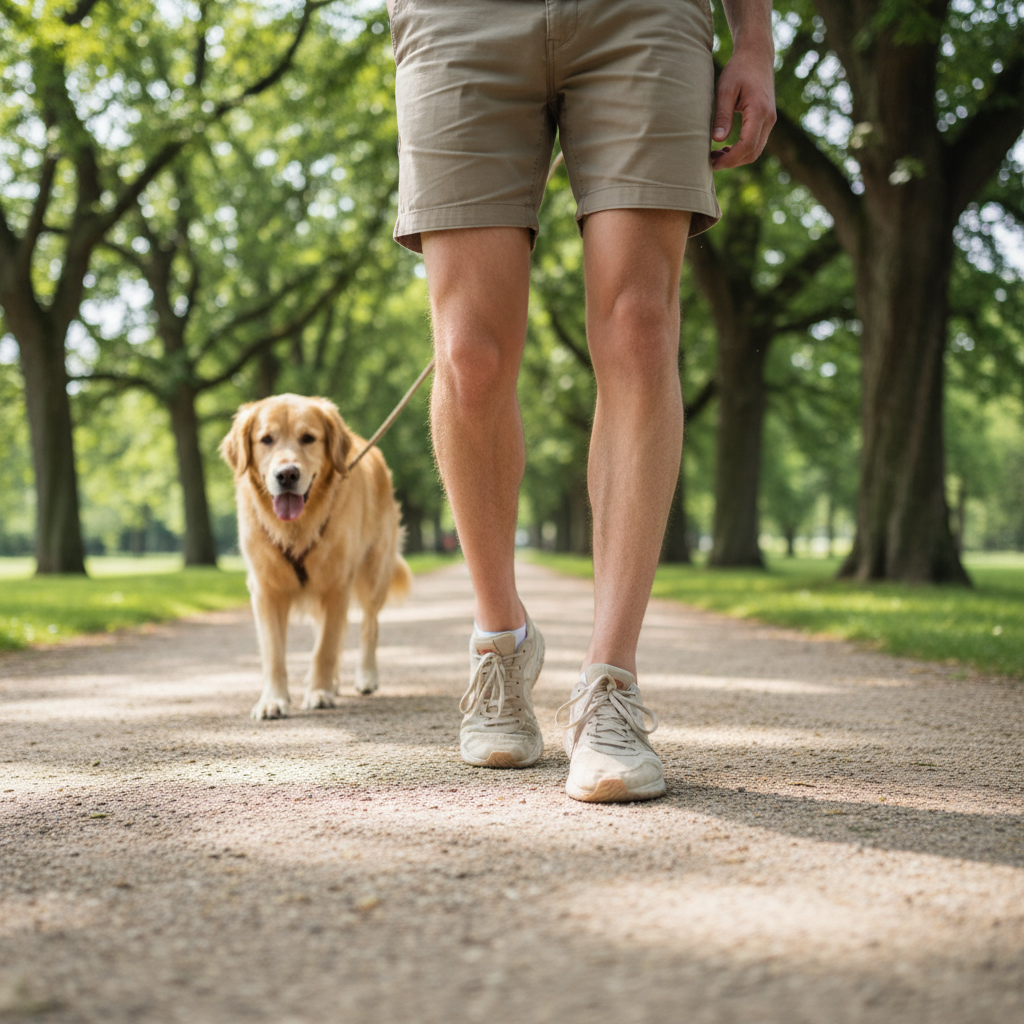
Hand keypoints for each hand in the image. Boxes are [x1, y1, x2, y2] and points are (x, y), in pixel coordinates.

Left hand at [710, 46, 776, 169]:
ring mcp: (770, 120)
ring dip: (737, 158)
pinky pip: (757, 142)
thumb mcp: (725, 90)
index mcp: (759, 112)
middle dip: (731, 162)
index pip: (747, 146)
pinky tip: (726, 148)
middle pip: (752, 153)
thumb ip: (722, 115)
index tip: (711, 163)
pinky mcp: (767, 120)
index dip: (729, 159)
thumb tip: (717, 140)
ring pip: (756, 150)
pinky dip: (742, 150)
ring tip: (716, 156)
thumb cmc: (738, 69)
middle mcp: (769, 119)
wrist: (756, 55)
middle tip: (710, 162)